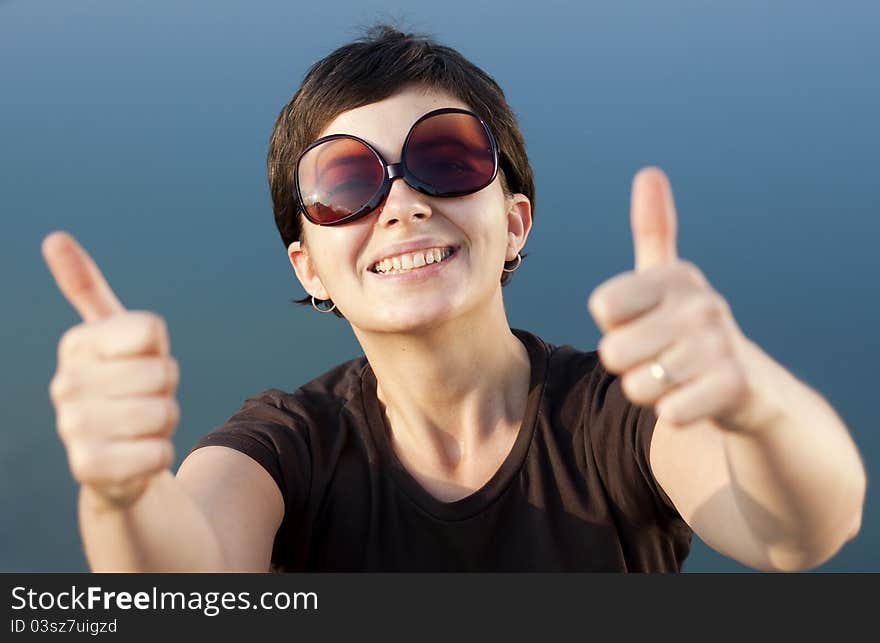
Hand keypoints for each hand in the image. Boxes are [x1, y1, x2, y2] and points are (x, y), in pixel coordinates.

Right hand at [43, 232, 178, 508]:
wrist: (116, 458)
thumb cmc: (124, 385)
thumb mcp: (115, 336)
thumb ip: (87, 289)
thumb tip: (54, 237)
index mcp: (77, 343)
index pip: (151, 329)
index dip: (159, 349)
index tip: (139, 360)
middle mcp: (66, 382)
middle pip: (163, 372)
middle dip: (167, 389)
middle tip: (144, 399)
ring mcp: (72, 427)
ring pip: (164, 413)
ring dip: (165, 422)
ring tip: (140, 427)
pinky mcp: (87, 468)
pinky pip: (158, 453)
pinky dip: (160, 455)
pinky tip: (137, 455)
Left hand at [587, 168, 756, 429]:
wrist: (751, 386)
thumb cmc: (691, 328)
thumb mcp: (670, 279)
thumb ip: (655, 231)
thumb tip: (650, 172)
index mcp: (676, 276)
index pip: (603, 308)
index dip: (615, 326)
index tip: (643, 324)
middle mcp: (700, 303)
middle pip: (612, 352)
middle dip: (629, 366)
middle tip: (660, 358)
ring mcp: (720, 344)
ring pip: (636, 386)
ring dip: (650, 393)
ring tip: (678, 379)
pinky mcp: (733, 386)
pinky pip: (669, 412)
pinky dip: (673, 414)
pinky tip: (693, 401)